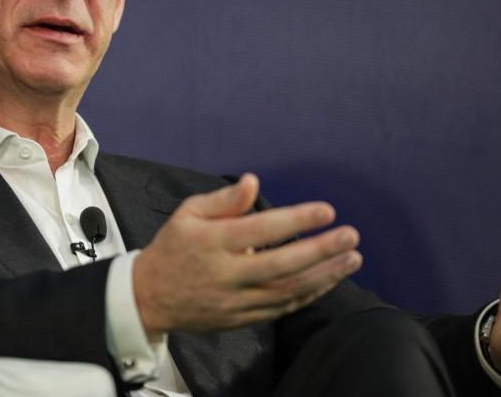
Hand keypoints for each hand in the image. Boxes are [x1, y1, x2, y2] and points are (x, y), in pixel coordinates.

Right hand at [133, 173, 361, 334]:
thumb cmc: (174, 247)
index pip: (261, 230)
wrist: (149, 298)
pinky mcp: (242, 319)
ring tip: (352, 258)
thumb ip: (223, 201)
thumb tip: (253, 181)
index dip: (296, 221)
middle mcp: (226, 274)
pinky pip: (282, 308)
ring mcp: (236, 300)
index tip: (327, 211)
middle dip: (320, 251)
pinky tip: (330, 279)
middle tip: (351, 236)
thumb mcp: (188, 213)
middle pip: (281, 265)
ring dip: (324, 276)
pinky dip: (309, 294)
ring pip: (287, 291)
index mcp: (212, 242)